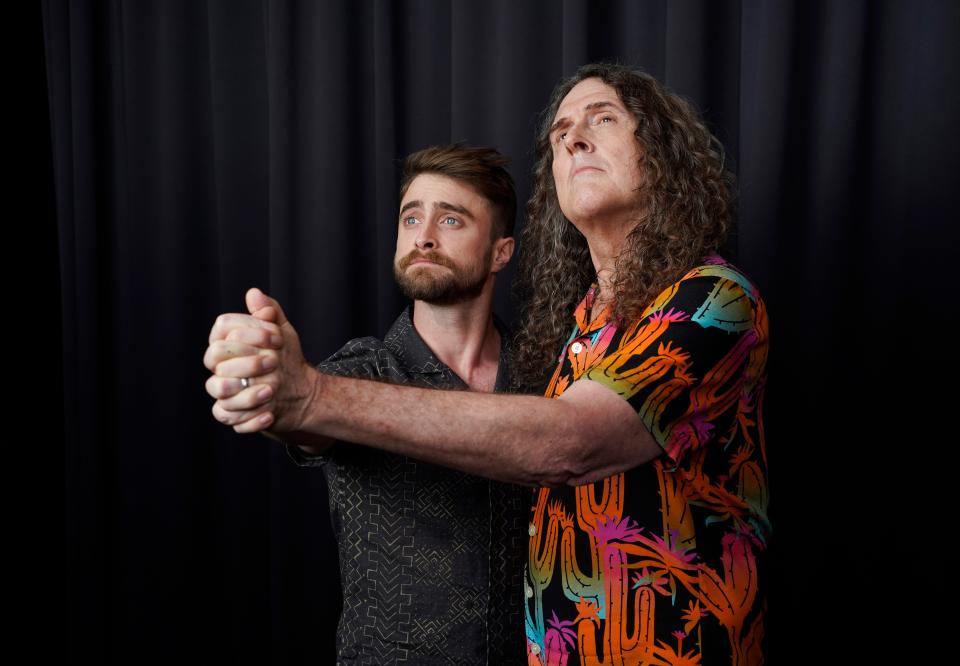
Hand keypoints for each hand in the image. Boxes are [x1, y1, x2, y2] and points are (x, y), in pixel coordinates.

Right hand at [204, 288, 319, 433]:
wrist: (299, 392)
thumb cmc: (285, 358)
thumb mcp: (283, 333)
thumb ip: (271, 313)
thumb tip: (254, 294)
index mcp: (228, 345)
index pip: (221, 331)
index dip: (248, 331)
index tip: (276, 337)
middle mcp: (220, 368)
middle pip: (214, 359)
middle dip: (244, 360)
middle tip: (273, 362)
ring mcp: (225, 394)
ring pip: (219, 391)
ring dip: (245, 392)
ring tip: (271, 390)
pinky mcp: (234, 417)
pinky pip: (232, 420)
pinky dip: (252, 419)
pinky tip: (270, 413)